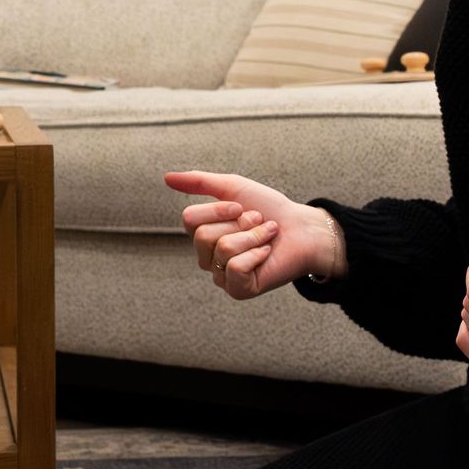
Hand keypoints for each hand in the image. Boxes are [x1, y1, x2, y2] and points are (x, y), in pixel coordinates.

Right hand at [164, 171, 343, 299]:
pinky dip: (257, 254)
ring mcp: (222, 276)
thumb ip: (199, 182)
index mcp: (203, 235)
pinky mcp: (239, 290)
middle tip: (257, 224)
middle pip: (204, 236)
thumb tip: (166, 177)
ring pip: (223, 249)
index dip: (218, 209)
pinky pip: (236, 267)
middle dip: (238, 224)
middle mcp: (208, 258)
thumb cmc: (270, 209)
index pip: (190, 219)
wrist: (303, 228)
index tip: (241, 207)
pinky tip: (267, 255)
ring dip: (252, 236)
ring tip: (266, 237)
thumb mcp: (233, 188)